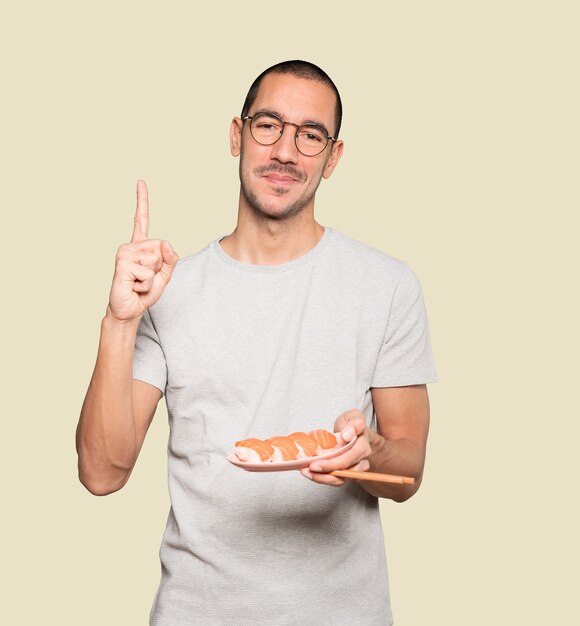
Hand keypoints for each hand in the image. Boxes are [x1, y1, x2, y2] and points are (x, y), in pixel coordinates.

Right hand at [107, 180, 178, 322]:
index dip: (142, 200)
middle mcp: (130, 246)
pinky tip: (134, 286)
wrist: (130, 309)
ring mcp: (124, 253)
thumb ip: (170, 258)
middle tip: (145, 278)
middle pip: (161, 247)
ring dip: (153, 277)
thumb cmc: (145, 292)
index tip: (140, 182)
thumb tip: (164, 242)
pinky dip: (146, 284)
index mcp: (140, 245)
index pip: (141, 219)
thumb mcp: (165, 275)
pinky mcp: (122, 264)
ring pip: (155, 260)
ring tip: (139, 282)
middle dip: (160, 268)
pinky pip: (148, 272)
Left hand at [300, 409, 371, 486]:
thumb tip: (347, 436)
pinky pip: (334, 479)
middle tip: (308, 468)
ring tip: (305, 471)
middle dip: (324, 473)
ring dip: (321, 478)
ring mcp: (354, 470)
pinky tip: (308, 472)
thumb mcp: (354, 417)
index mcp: (363, 447)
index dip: (333, 464)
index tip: (316, 464)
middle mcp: (361, 462)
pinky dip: (321, 477)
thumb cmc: (352, 426)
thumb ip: (353, 424)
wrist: (355, 434)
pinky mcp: (346, 475)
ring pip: (339, 479)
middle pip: (344, 472)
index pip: (349, 459)